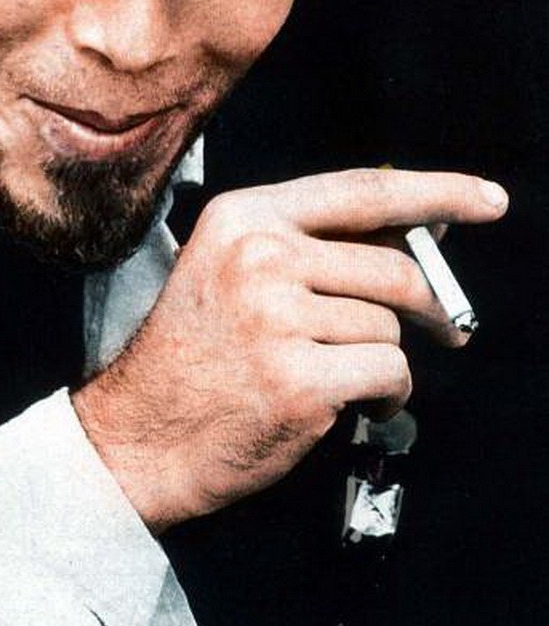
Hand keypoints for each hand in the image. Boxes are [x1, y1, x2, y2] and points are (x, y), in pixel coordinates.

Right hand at [72, 168, 507, 531]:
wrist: (140, 434)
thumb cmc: (194, 354)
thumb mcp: (233, 270)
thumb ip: (315, 244)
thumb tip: (420, 230)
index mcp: (243, 218)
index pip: (361, 191)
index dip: (436, 191)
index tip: (485, 199)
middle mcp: (259, 257)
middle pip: (393, 267)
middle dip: (431, 303)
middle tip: (446, 327)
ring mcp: (277, 318)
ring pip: (391, 326)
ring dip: (386, 357)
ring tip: (345, 374)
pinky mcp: (298, 380)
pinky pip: (389, 372)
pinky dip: (387, 393)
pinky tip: (351, 400)